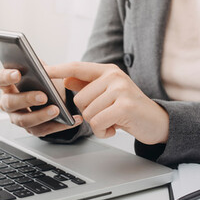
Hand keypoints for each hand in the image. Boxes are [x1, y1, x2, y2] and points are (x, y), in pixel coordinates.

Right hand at [0, 69, 83, 136]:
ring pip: (24, 120)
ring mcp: (17, 117)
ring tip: (57, 110)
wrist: (55, 95)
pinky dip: (58, 126)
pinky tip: (72, 120)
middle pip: (10, 103)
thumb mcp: (42, 69)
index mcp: (7, 84)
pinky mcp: (31, 128)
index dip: (5, 77)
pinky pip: (42, 130)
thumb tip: (40, 68)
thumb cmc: (43, 80)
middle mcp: (8, 102)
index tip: (18, 74)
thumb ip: (38, 66)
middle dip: (26, 99)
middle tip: (43, 96)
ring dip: (41, 116)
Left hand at [47, 62, 168, 144]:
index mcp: (107, 71)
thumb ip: (88, 85)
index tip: (43, 70)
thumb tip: (66, 79)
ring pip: (87, 113)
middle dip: (88, 114)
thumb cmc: (128, 109)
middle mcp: (113, 76)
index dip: (58, 69)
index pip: (77, 68)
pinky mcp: (124, 106)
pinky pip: (97, 123)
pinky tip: (115, 128)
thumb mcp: (108, 94)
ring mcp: (120, 90)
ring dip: (97, 124)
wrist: (157, 122)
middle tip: (106, 115)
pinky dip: (103, 131)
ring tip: (113, 121)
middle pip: (79, 99)